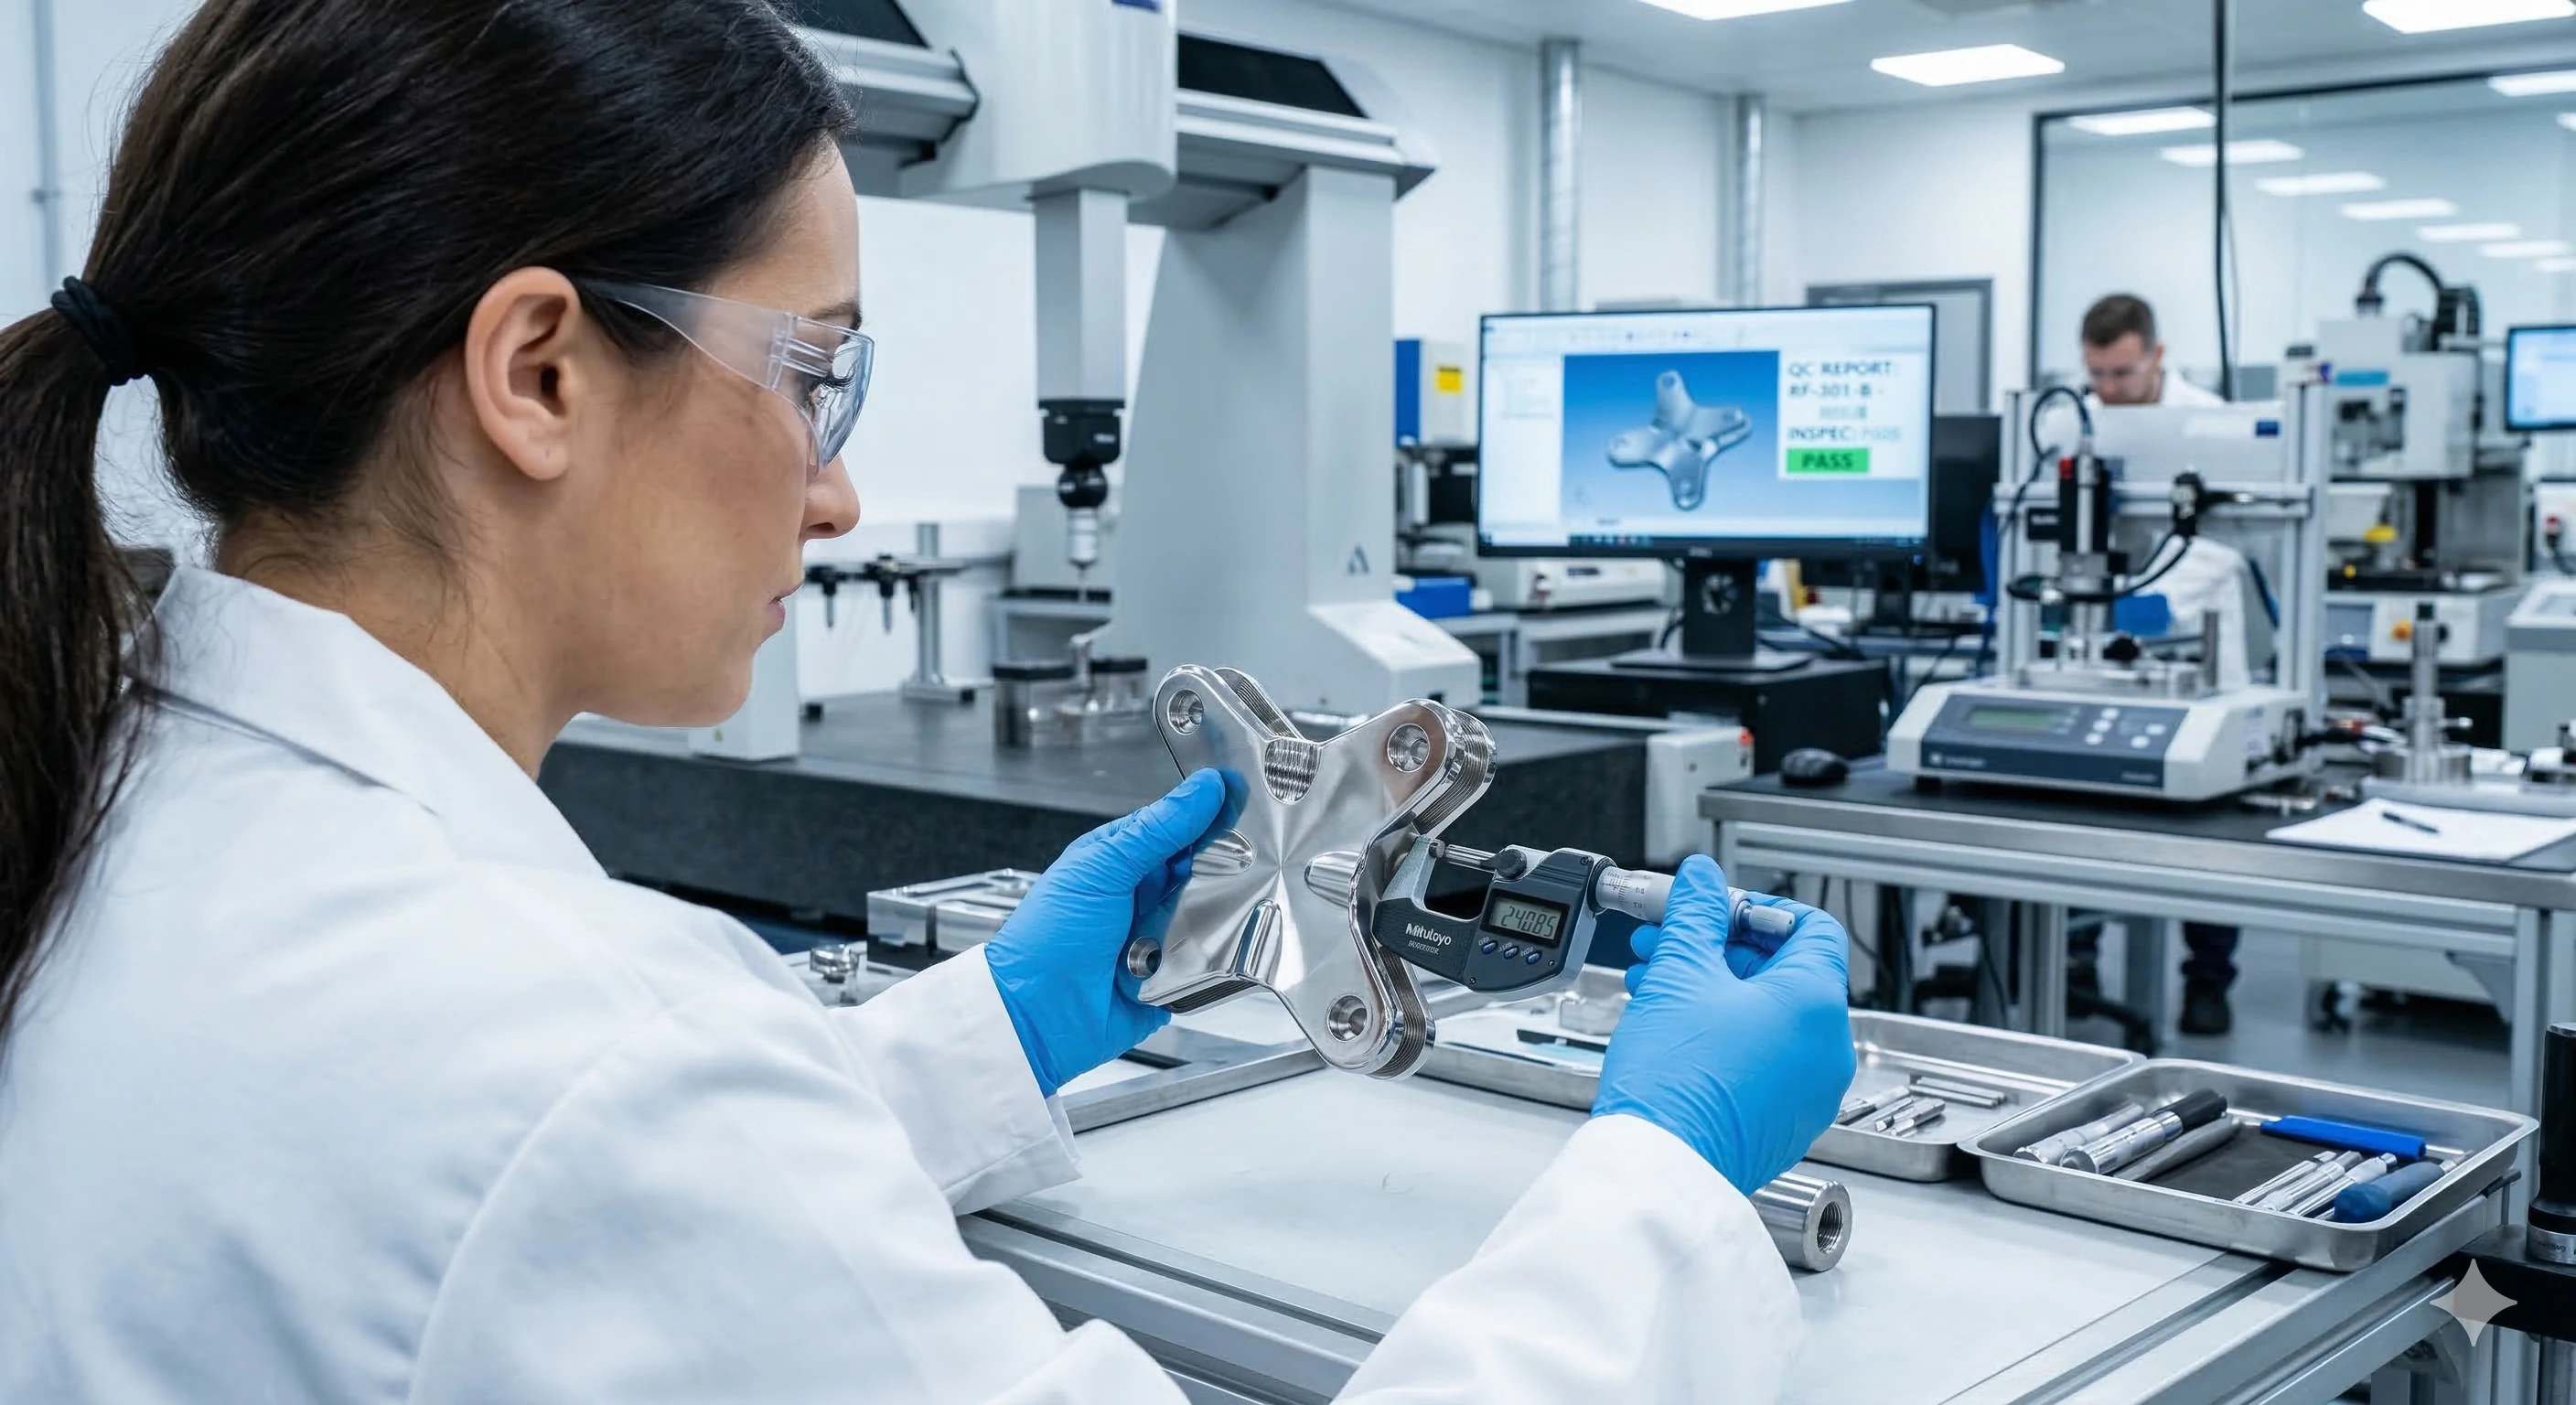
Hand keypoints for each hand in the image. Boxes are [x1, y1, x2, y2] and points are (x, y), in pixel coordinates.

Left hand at [985, 770, 1224, 1096]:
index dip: (1211, 811)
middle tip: (1235, 861)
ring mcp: (1161, 934)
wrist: (1038, 1015)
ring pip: (1214, 914)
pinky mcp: (1175, 976)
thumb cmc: (1049, 937)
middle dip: (1222, 867)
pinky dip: (1208, 959)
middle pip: (1205, 869)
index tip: (1242, 795)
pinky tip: (1195, 956)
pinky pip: (1211, 962)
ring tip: (1196, 917)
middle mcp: (1145, 894)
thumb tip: (1204, 788)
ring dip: (1213, 916)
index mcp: (1124, 857)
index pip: (1180, 824)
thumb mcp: (1103, 867)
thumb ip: (1159, 828)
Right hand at [1591, 856, 1854, 1193]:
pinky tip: (1672, 1026)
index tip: (1715, 908)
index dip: (1759, 908)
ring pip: (1766, 1017)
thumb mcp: (1681, 973)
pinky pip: (1761, 1059)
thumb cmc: (1678, 1083)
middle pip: (1783, 972)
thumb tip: (1704, 880)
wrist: (1661, 1166)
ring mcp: (1808, 1091)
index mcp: (1816, 1005)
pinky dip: (1723, 1034)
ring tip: (1655, 981)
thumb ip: (1696, 913)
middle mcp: (1826, 1050)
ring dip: (1712, 989)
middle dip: (1718, 949)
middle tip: (1669, 940)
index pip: (1812, 928)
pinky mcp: (1783, 1121)